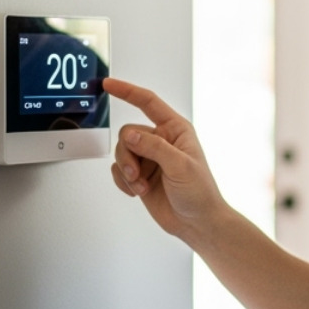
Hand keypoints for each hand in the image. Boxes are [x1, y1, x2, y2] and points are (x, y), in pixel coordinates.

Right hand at [104, 77, 226, 239]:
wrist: (197, 223)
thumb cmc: (200, 193)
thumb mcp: (180, 166)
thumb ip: (154, 148)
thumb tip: (130, 135)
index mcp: (175, 130)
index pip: (148, 102)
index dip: (127, 91)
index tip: (108, 84)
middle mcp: (161, 141)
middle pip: (128, 133)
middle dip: (128, 155)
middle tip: (137, 174)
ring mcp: (150, 159)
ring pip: (121, 152)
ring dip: (127, 171)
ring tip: (140, 185)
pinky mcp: (140, 175)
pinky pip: (118, 170)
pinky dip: (123, 182)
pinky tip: (137, 191)